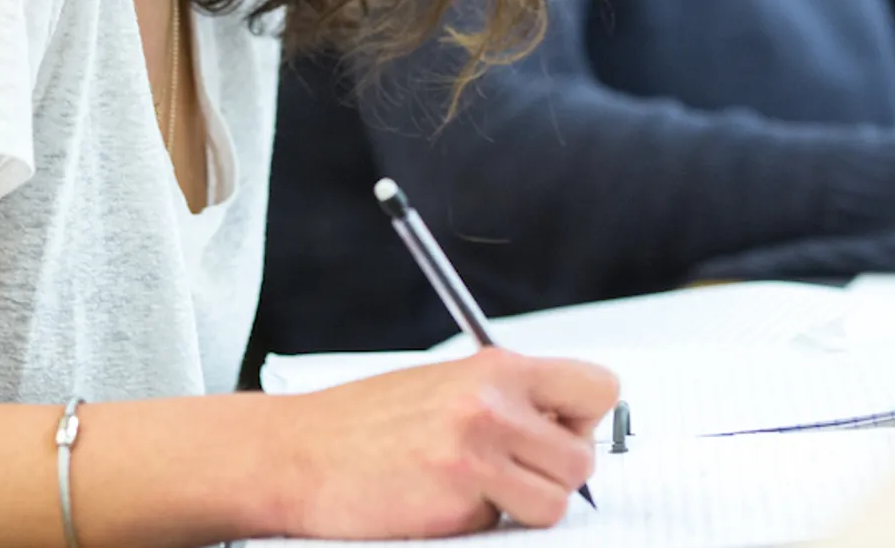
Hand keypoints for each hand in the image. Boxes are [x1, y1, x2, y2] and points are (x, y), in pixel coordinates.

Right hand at [275, 349, 615, 538]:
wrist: (295, 453)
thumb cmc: (362, 424)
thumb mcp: (445, 385)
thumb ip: (506, 400)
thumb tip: (563, 428)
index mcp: (495, 369)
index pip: (598, 387)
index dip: (584, 420)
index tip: (557, 433)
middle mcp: (491, 404)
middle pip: (583, 457)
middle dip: (555, 475)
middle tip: (511, 474)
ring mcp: (474, 453)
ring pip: (556, 501)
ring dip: (524, 507)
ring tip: (477, 492)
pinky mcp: (455, 500)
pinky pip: (507, 526)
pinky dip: (484, 525)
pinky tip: (444, 504)